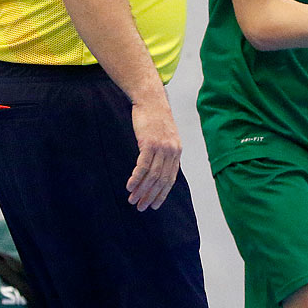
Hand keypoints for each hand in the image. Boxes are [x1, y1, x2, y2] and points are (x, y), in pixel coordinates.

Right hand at [127, 95, 181, 211]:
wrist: (151, 99)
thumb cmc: (155, 118)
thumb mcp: (166, 136)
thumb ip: (165, 152)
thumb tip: (158, 168)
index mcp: (177, 151)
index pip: (170, 178)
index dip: (162, 193)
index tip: (154, 205)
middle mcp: (172, 151)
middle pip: (162, 180)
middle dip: (151, 196)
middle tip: (141, 207)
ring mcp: (162, 147)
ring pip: (152, 175)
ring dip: (142, 190)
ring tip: (132, 200)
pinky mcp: (149, 143)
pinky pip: (143, 166)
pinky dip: (136, 178)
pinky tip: (130, 186)